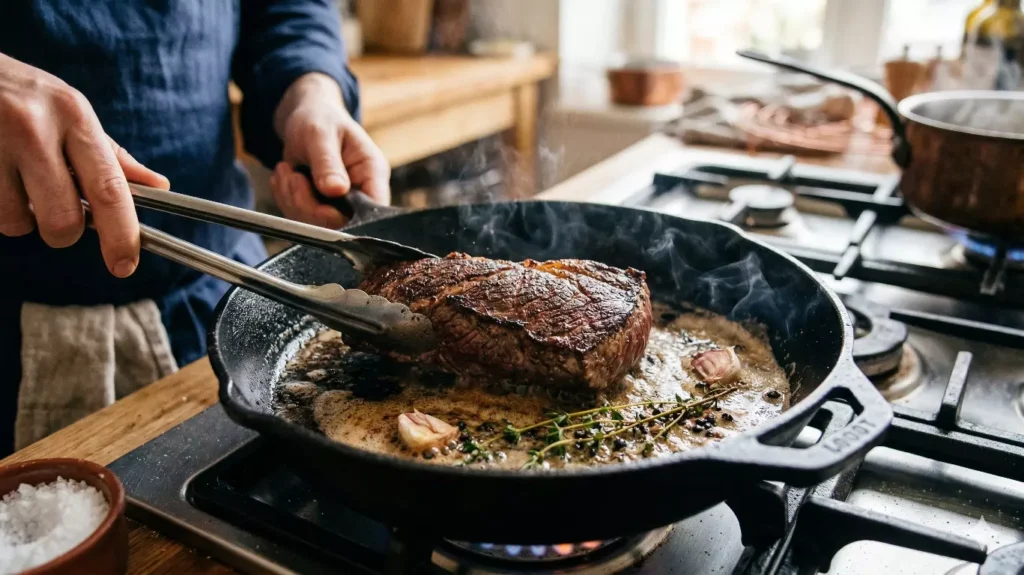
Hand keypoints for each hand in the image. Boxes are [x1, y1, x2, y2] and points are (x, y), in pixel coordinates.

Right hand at [0, 53, 168, 276]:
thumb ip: (109, 156)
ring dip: (20, 217)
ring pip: (18, 222)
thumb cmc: (21, 95)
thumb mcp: (69, 112)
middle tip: (52, 209)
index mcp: (74, 116)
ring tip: (13, 181)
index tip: (125, 264)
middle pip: (63, 219)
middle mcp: (34, 128)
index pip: (109, 189)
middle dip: (62, 231)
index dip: (122, 235)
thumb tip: (158, 187)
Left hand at [271, 73, 389, 227]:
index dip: (345, 214)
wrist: (307, 117)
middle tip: (292, 177)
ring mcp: (341, 203)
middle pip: (340, 223)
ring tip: (286, 170)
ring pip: (316, 224)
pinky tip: (285, 177)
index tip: (317, 194)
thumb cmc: (320, 118)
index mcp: (372, 173)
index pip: (373, 209)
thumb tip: (336, 190)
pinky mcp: (322, 207)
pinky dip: (286, 199)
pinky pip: (302, 217)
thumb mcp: (321, 133)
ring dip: (292, 200)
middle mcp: (361, 192)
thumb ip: (328, 162)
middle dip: (307, 204)